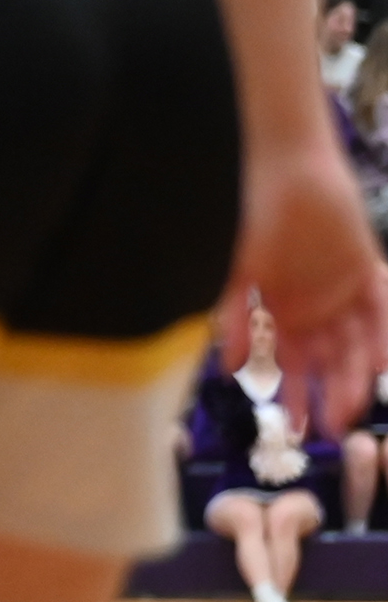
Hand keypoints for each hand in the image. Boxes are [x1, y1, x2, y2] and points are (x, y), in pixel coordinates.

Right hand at [224, 148, 387, 434]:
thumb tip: (229, 367)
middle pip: (330, 362)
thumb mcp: (233, 273)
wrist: (280, 169)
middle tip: (332, 429)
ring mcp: (344, 291)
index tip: (297, 431)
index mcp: (283, 311)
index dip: (296, 396)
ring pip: (357, 345)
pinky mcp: (366, 269)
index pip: (293, 364)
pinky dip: (382, 336)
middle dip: (331, 396)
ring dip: (356, 376)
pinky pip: (380, 310)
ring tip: (354, 407)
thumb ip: (233, 318)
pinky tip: (380, 364)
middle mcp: (317, 307)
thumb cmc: (248, 216)